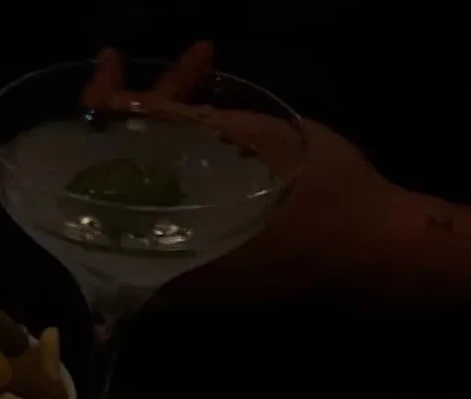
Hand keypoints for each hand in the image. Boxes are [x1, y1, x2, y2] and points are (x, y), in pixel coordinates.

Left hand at [84, 42, 470, 305]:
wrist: (374, 249)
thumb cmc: (321, 196)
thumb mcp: (253, 142)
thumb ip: (176, 126)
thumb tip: (113, 106)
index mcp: (159, 251)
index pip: (97, 184)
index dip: (99, 117)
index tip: (108, 67)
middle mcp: (160, 268)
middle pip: (126, 179)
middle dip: (143, 107)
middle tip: (162, 58)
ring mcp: (185, 265)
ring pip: (154, 184)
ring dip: (172, 121)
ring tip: (203, 64)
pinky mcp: (209, 259)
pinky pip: (178, 201)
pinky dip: (187, 154)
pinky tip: (209, 108)